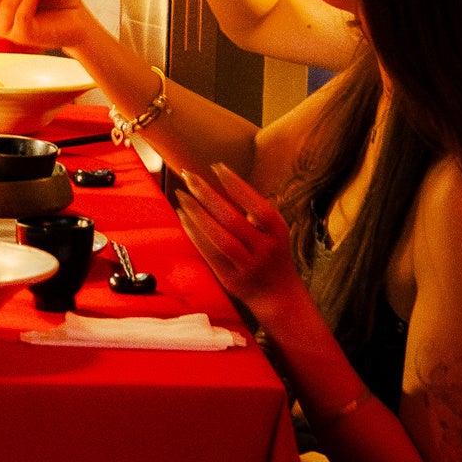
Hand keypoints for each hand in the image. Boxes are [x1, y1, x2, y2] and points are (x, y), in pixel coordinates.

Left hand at [174, 162, 305, 331]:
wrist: (279, 295)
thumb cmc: (272, 253)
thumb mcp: (273, 231)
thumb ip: (254, 211)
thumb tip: (226, 180)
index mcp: (277, 231)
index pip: (257, 205)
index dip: (237, 185)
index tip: (217, 166)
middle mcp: (265, 248)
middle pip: (233, 219)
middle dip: (208, 195)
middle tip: (189, 176)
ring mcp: (248, 265)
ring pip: (220, 238)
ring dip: (198, 215)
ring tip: (182, 195)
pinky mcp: (231, 278)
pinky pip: (209, 254)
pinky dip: (195, 235)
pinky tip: (183, 218)